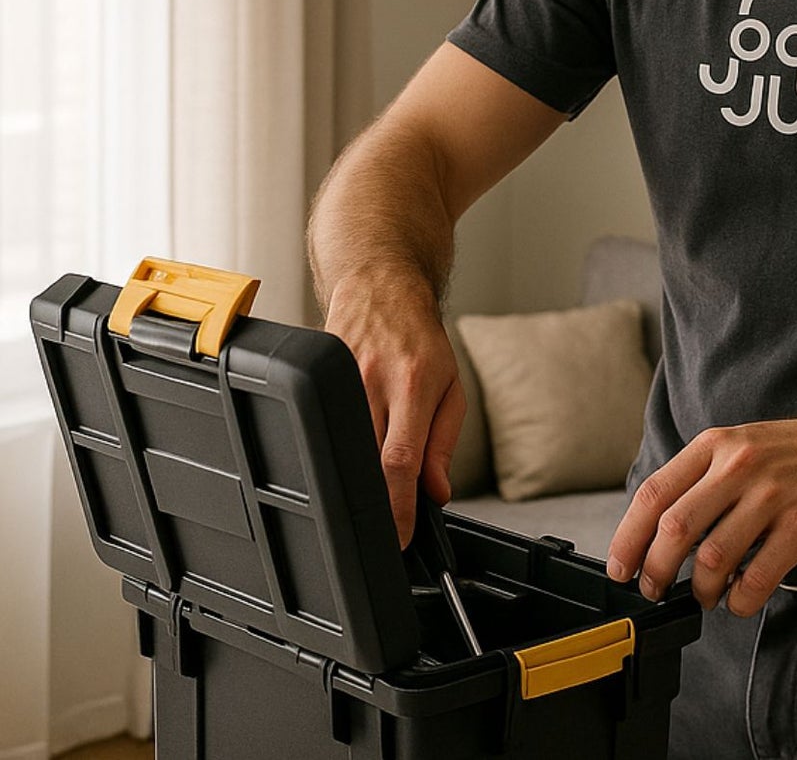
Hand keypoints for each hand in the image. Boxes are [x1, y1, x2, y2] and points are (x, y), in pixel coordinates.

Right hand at [325, 277, 463, 547]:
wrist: (380, 286)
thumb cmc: (421, 339)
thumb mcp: (451, 385)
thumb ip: (443, 440)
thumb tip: (436, 492)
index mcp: (414, 386)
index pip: (400, 460)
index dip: (396, 508)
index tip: (397, 540)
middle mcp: (374, 382)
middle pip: (363, 462)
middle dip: (370, 506)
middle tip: (377, 537)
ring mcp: (339, 379)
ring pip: (338, 449)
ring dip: (349, 483)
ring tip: (360, 507)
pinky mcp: (316, 375)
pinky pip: (319, 425)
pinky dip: (327, 453)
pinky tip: (335, 466)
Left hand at [606, 406, 796, 616]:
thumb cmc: (790, 452)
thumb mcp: (736, 446)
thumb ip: (698, 480)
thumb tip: (653, 533)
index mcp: (715, 446)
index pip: (654, 493)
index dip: (628, 537)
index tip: (620, 568)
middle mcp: (739, 467)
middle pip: (675, 529)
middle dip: (655, 570)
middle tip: (653, 589)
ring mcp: (772, 497)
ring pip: (713, 558)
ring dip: (700, 589)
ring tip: (703, 593)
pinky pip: (757, 579)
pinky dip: (739, 600)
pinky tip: (738, 598)